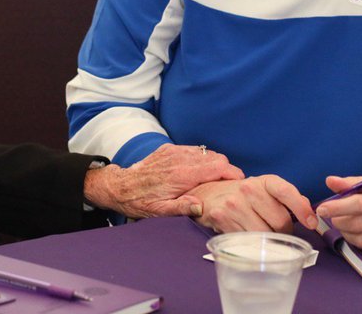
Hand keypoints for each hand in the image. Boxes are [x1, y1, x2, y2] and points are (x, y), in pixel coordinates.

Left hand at [83, 143, 244, 218]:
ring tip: (216, 180)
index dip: (233, 173)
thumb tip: (202, 207)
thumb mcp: (161, 212)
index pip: (218, 167)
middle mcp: (180, 159)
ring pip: (206, 152)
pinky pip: (193, 150)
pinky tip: (198, 173)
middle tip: (229, 185)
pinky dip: (201, 159)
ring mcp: (174, 151)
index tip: (241, 182)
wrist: (120, 186)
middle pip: (216, 157)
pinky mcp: (169, 149)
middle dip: (226, 169)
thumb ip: (182, 208)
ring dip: (214, 164)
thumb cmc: (141, 202)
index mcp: (182, 175)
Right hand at [191, 175, 314, 233]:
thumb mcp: (266, 190)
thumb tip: (308, 211)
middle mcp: (249, 189)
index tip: (312, 223)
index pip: (287, 192)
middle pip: (280, 221)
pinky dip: (254, 245)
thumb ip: (287, 199)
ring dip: (270, 241)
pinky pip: (248, 241)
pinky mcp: (223, 219)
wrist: (209, 194)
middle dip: (285, 232)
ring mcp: (234, 204)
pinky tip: (251, 238)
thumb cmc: (244, 195)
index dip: (302, 208)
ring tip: (266, 236)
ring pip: (265, 235)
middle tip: (280, 232)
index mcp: (264, 181)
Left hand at [315, 174, 361, 253]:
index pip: (358, 203)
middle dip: (339, 221)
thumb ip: (357, 182)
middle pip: (358, 223)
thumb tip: (331, 181)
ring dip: (348, 234)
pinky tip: (360, 234)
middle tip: (332, 216)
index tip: (322, 208)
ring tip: (344, 225)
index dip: (337, 207)